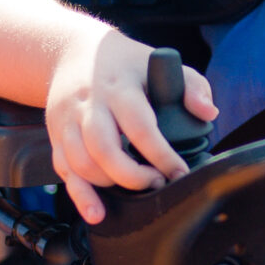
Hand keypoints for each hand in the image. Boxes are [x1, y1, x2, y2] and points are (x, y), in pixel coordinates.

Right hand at [44, 23, 217, 225]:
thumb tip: (208, 113)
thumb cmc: (125, 63)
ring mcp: (67, 120)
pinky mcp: (56, 135)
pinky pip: (63, 170)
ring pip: (81, 162)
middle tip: (157, 182)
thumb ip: (191, 85)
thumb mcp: (160, 61)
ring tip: (137, 188)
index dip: (161, 155)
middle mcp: (89, 103)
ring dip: (109, 185)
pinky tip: (97, 212)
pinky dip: (80, 195)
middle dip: (132, 176)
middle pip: (103, 148)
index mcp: (119, 86)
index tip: (179, 172)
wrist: (72, 52)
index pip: (139, 126)